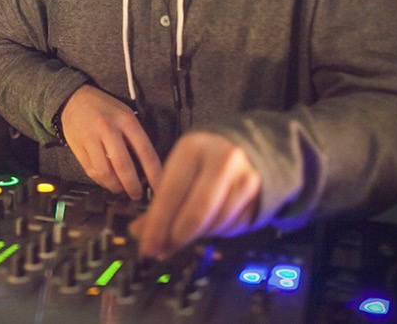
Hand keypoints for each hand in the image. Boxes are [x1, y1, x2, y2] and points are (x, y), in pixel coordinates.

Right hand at [59, 85, 161, 199]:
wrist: (75, 99)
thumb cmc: (104, 108)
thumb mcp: (125, 114)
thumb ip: (135, 137)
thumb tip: (148, 167)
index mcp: (125, 120)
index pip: (145, 151)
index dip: (154, 173)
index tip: (160, 186)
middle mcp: (108, 129)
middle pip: (123, 166)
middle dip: (132, 186)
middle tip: (137, 194)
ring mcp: (91, 139)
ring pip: (105, 173)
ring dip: (115, 186)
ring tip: (121, 189)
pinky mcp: (78, 148)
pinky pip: (91, 172)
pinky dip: (101, 182)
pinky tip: (108, 182)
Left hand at [129, 131, 260, 258]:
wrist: (242, 147)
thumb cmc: (201, 161)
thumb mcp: (177, 171)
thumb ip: (159, 203)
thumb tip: (138, 233)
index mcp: (193, 149)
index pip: (171, 193)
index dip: (158, 224)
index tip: (147, 246)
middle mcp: (222, 160)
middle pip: (197, 212)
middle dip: (178, 236)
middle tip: (164, 249)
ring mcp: (244, 176)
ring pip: (216, 223)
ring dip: (197, 235)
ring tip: (184, 234)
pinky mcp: (258, 194)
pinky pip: (232, 226)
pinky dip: (216, 231)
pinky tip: (207, 224)